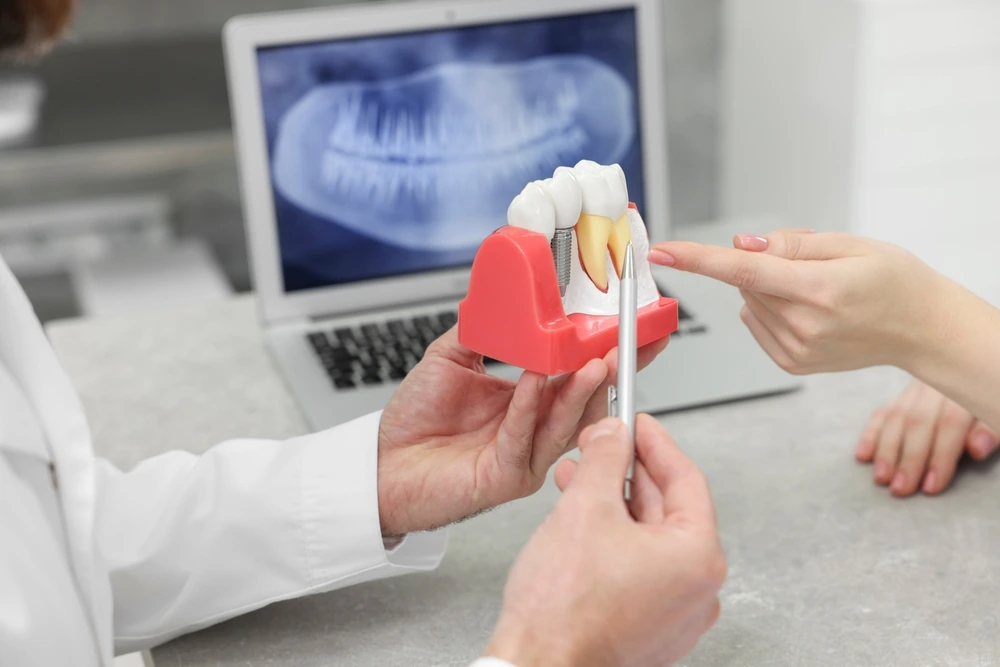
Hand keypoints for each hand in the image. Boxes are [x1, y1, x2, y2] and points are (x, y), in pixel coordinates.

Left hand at [376, 328, 668, 535]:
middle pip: (585, 402)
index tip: (632, 332)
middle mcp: (534, 432)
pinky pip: (522, 437)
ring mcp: (525, 457)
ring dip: (581, 391)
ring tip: (595, 363)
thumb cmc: (414, 423)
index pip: (577, 377)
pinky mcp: (505, 477)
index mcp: (529, 404)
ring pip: (564, 423)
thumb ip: (482, 330)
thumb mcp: (450, 359)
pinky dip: (529, 407)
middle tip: (625, 346)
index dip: (607, 356)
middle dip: (609, 373)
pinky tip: (535, 381)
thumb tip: (506, 296)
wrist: (382, 466)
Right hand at [483, 416, 725, 666]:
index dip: (654, 443)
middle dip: (625, 473)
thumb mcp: (585, 506)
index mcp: (698, 558)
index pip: (685, 479)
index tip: (636, 423)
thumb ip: (606, 458)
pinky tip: (581, 523)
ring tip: (577, 482)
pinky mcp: (648, 629)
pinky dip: (613, 540)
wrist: (537, 665)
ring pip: (648, 539)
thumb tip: (613, 434)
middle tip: (599, 447)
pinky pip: (638, 569)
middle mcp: (697, 590)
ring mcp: (674, 614)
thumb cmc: (563, 608)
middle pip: (666, 509)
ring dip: (613, 504)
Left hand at [648, 230, 951, 373]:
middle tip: (811, 263)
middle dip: (764, 262)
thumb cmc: (893, 279)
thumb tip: (739, 245)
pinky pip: (757, 322)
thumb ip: (790, 243)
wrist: (921, 328)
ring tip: (818, 289)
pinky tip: (809, 310)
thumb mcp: (850, 243)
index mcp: (818, 289)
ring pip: (750, 301)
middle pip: (746, 280)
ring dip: (769, 288)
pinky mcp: (792, 364)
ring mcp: (797, 349)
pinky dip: (771, 310)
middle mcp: (803, 325)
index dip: (697, 259)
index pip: (742, 270)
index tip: (662, 251)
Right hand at [857, 378, 998, 496]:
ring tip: (881, 478)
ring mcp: (917, 386)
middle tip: (900, 489)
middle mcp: (937, 384)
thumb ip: (990, 431)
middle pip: (917, 421)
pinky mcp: (904, 394)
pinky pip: (882, 412)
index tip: (931, 486)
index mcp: (965, 389)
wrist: (976, 369)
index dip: (939, 456)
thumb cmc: (989, 403)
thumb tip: (976, 449)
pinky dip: (871, 434)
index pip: (948, 424)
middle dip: (907, 459)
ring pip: (895, 416)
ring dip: (885, 450)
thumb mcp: (998, 414)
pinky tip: (862, 455)